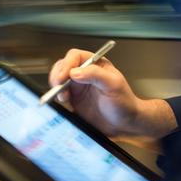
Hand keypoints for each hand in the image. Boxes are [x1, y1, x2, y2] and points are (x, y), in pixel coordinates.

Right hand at [49, 48, 176, 138]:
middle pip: (63, 66)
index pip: (75, 56)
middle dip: (58, 74)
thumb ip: (96, 75)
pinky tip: (63, 101)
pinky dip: (57, 95)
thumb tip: (75, 72)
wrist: (125, 124)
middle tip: (58, 86)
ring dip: (56, 85)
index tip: (64, 76)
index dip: (67, 64)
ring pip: (59, 78)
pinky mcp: (73, 99)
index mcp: (95, 64)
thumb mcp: (114, 85)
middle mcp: (84, 73)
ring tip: (62, 95)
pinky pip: (59, 93)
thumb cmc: (125, 103)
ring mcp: (77, 86)